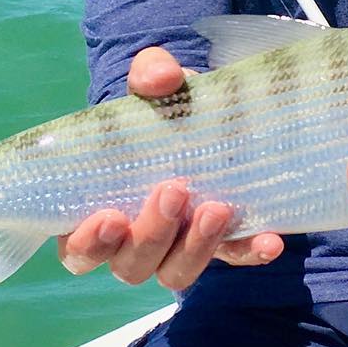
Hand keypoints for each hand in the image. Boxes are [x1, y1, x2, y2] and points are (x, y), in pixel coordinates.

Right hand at [57, 44, 283, 288]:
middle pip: (130, 265)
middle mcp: (134, 241)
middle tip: (174, 189)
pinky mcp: (221, 244)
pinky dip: (249, 252)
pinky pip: (233, 258)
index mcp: (98, 210)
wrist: (210, 112)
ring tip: (217, 207)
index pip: (78, 249)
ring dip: (196, 247)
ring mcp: (178, 247)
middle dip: (151, 234)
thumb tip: (161, 77)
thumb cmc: (161, 106)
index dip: (88, 244)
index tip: (110, 216)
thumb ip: (150, 74)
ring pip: (175, 272)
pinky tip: (269, 240)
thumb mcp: (154, 82)